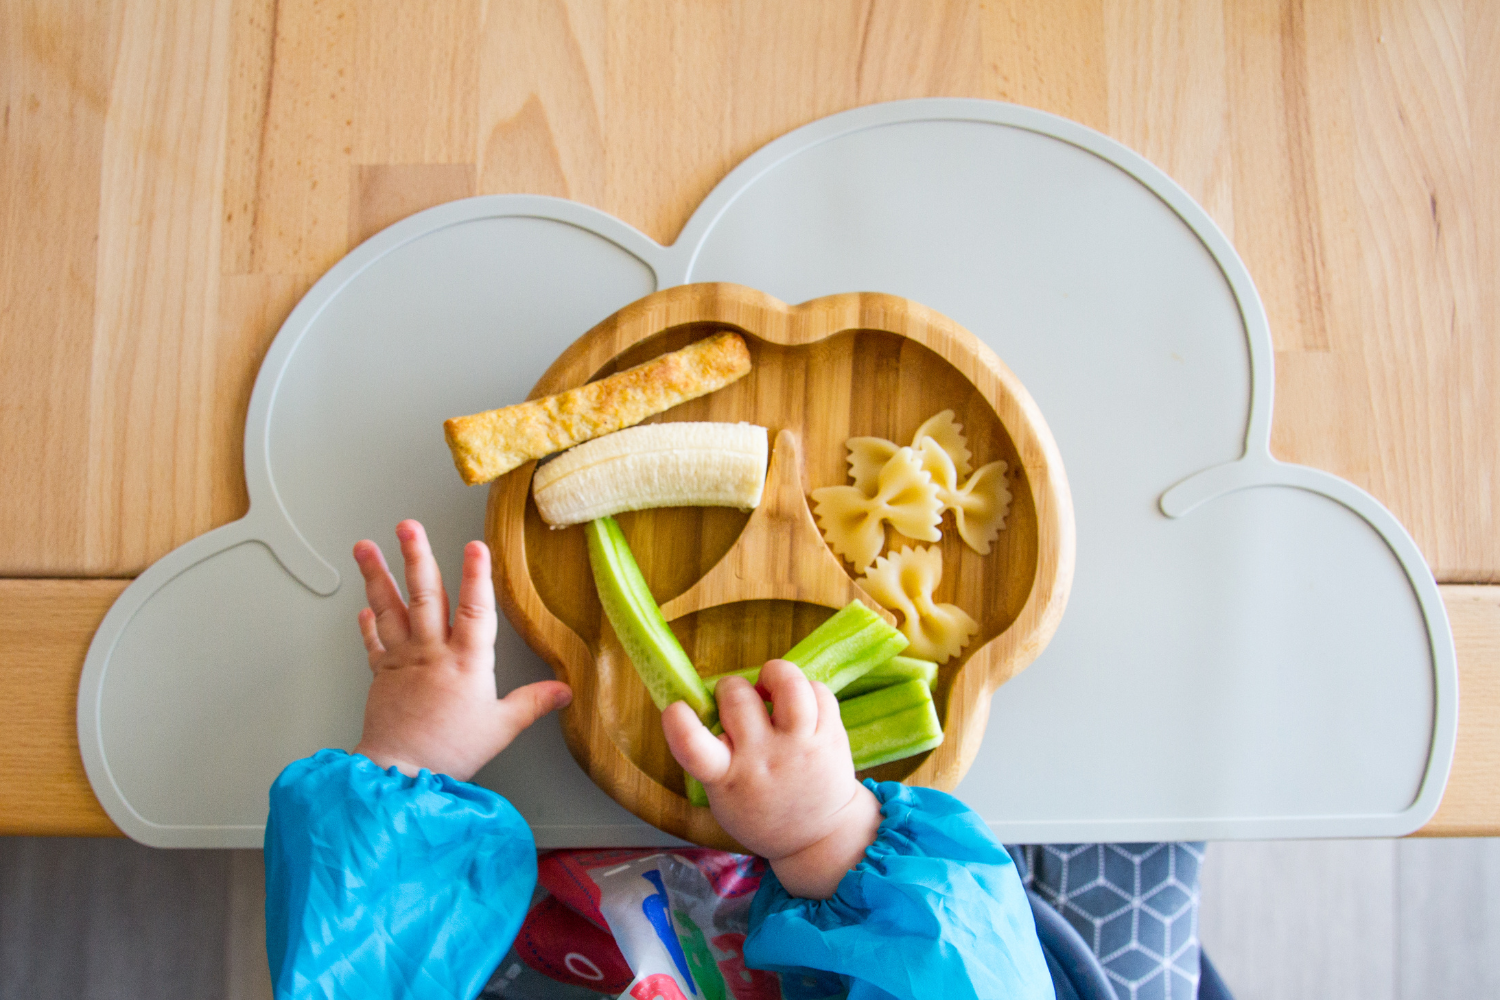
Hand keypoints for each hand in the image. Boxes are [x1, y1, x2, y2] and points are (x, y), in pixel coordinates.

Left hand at [351, 519, 570, 780]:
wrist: (400, 773)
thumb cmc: (451, 751)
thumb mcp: (501, 728)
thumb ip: (532, 703)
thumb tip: (565, 690)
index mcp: (466, 662)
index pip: (475, 610)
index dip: (477, 576)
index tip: (475, 546)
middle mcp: (432, 653)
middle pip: (425, 596)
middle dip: (416, 557)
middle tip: (408, 527)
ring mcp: (403, 660)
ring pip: (391, 609)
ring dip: (377, 575)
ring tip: (366, 547)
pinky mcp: (381, 674)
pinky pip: (373, 640)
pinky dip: (368, 621)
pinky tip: (364, 603)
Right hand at [662, 659, 881, 898]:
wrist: (819, 837)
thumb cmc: (759, 809)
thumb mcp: (722, 796)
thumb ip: (711, 754)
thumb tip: (707, 701)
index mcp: (726, 777)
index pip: (693, 746)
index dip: (678, 721)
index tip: (676, 708)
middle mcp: (763, 758)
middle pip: (738, 697)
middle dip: (731, 688)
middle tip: (738, 702)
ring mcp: (800, 746)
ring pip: (789, 684)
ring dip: (775, 674)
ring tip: (772, 686)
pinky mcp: (830, 736)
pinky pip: (819, 691)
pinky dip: (806, 689)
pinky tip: (800, 704)